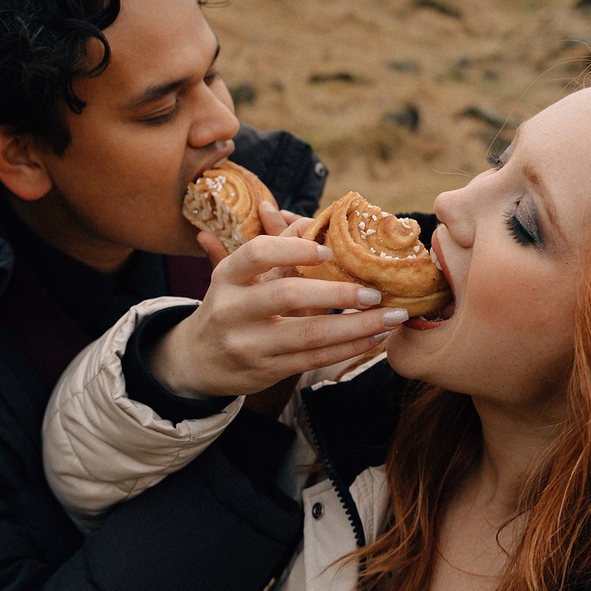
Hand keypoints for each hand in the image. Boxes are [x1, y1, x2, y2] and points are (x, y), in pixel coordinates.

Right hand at [148, 234, 407, 398]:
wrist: (199, 359)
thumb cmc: (232, 305)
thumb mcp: (241, 275)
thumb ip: (277, 248)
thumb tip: (319, 220)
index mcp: (228, 276)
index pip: (257, 253)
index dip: (294, 249)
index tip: (329, 251)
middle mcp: (233, 309)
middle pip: (288, 295)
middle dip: (338, 293)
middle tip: (375, 292)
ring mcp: (248, 344)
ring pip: (309, 335)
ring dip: (356, 327)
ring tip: (391, 318)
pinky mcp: (266, 370)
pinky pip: (314, 359)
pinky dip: (348, 348)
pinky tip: (373, 338)